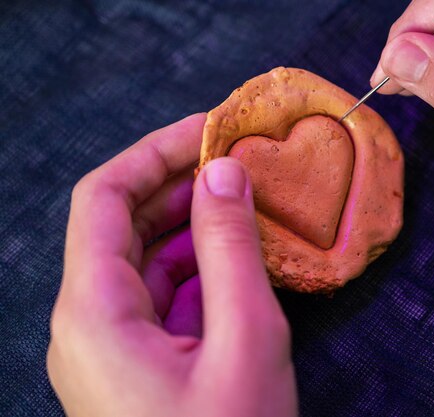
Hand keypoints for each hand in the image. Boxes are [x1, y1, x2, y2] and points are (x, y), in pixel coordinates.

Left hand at [47, 114, 296, 416]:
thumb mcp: (244, 339)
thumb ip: (232, 248)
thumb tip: (224, 171)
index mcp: (93, 312)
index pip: (104, 197)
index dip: (156, 151)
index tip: (212, 129)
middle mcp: (88, 322)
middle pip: (122, 225)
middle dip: (179, 184)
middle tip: (238, 160)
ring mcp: (110, 345)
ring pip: (144, 260)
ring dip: (193, 224)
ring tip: (246, 202)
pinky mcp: (137, 362)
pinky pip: (160, 296)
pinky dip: (198, 266)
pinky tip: (239, 256)